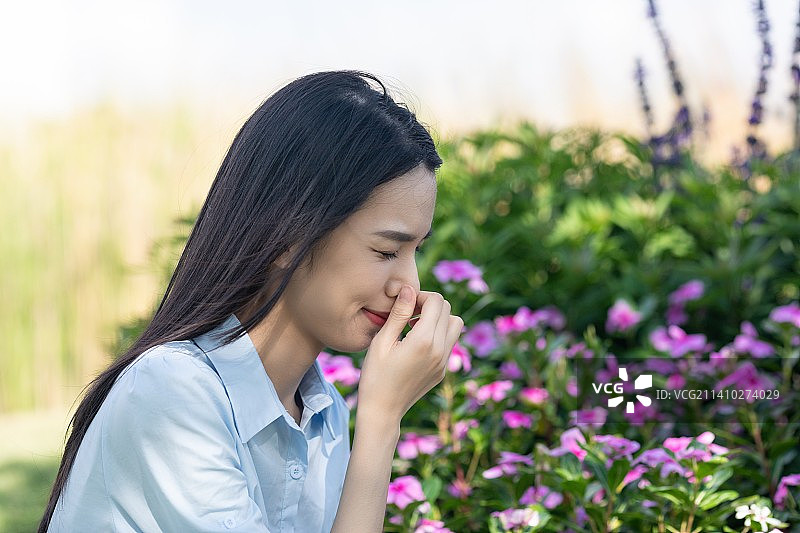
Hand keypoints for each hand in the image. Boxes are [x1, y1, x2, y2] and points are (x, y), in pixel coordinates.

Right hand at [357, 285, 463, 422]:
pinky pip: (449, 342)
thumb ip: (398, 314)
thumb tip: (409, 289)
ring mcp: (444, 362)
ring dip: (439, 319)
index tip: (405, 305)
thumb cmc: (374, 376)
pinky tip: (416, 343)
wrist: (382, 411)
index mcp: (423, 341)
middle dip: (430, 305)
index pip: (437, 302)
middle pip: (448, 310)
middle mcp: (440, 350)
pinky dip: (438, 335)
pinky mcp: (443, 370)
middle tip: (409, 313)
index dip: (421, 296)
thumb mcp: (381, 342)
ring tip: (415, 326)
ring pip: (455, 325)